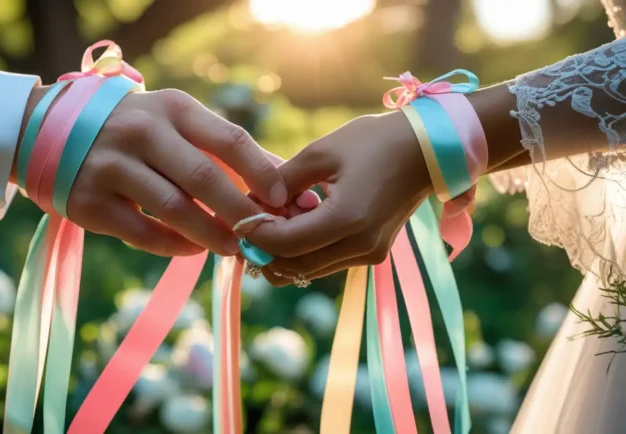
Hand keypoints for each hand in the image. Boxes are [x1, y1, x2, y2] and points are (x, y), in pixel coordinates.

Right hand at [14, 87, 288, 256]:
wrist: (49, 132)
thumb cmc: (134, 131)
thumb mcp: (174, 122)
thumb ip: (222, 148)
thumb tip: (283, 180)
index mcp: (171, 108)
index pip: (228, 139)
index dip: (261, 172)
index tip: (282, 200)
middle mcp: (141, 132)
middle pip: (204, 178)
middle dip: (241, 213)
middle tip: (264, 235)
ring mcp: (111, 167)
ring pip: (175, 211)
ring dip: (211, 236)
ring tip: (234, 249)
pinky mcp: (90, 202)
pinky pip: (143, 234)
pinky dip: (174, 246)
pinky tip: (192, 250)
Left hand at [243, 112, 432, 285]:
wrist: (428, 150)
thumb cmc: (374, 142)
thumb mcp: (321, 153)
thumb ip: (283, 181)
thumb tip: (252, 202)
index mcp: (347, 220)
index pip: (285, 244)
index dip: (255, 236)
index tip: (238, 218)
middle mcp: (359, 246)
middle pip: (294, 267)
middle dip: (264, 252)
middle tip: (244, 229)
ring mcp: (368, 254)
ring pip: (308, 270)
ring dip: (283, 253)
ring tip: (267, 223)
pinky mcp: (372, 253)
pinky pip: (326, 262)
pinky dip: (303, 250)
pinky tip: (293, 223)